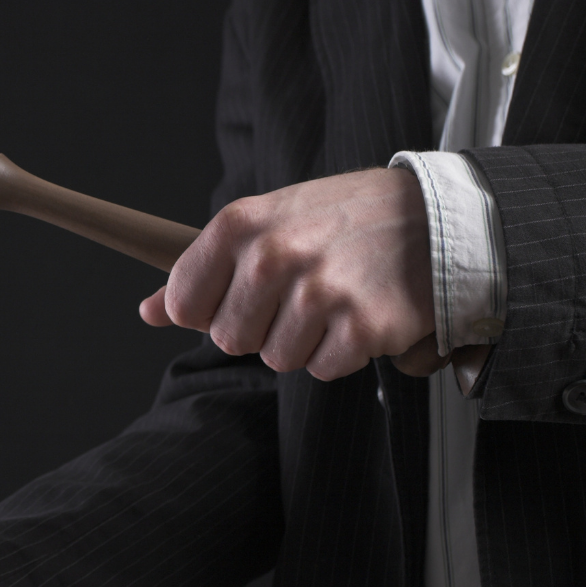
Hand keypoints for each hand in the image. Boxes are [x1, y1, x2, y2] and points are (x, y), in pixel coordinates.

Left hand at [140, 167, 434, 380]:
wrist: (437, 217)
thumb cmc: (341, 219)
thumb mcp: (266, 223)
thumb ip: (204, 269)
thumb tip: (148, 311)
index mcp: (239, 224)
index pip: (183, 304)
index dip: (210, 309)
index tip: (240, 295)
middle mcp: (273, 255)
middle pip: (228, 339)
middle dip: (260, 327)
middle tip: (299, 293)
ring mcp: (318, 292)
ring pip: (276, 359)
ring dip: (303, 341)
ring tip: (333, 300)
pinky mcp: (361, 326)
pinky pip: (322, 370)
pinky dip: (341, 353)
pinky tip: (359, 314)